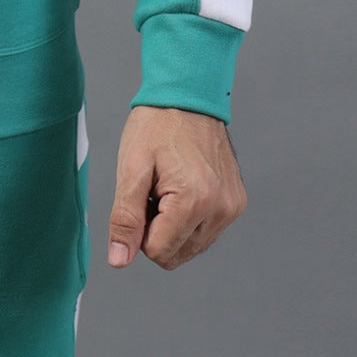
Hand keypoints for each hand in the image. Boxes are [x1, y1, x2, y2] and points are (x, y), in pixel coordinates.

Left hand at [106, 105, 246, 270]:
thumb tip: (119, 260)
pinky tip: (182, 185)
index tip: (141, 195)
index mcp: (195, 201)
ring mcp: (233, 207)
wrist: (188, 95)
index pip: (158, 252)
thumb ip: (125, 218)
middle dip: (157, 229)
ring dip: (173, 224)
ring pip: (192, 247)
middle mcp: (221, 210)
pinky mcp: (237, 203)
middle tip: (152, 188)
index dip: (139, 229)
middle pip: (176, 254)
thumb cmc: (156, 125)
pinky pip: (206, 232)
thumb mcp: (131, 168)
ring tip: (167, 184)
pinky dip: (189, 217)